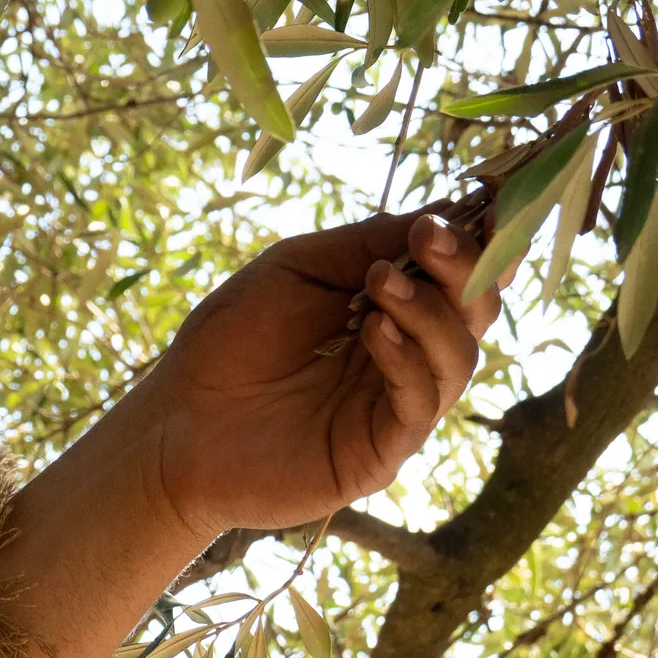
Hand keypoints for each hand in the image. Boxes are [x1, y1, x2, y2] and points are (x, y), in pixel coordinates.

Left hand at [120, 211, 501, 546]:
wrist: (176, 422)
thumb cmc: (229, 341)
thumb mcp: (295, 270)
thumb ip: (364, 243)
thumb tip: (437, 214)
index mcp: (393, 305)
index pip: (460, 272)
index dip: (480, 241)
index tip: (476, 206)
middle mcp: (409, 353)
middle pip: (475, 310)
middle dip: (463, 267)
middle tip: (428, 237)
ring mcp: (398, 404)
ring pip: (459, 357)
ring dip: (430, 312)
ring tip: (381, 284)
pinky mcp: (381, 451)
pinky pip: (420, 405)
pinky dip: (408, 362)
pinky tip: (376, 332)